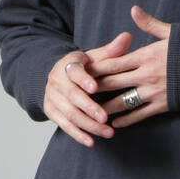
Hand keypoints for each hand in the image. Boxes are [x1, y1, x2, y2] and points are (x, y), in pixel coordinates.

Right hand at [42, 32, 132, 146]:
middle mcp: (56, 81)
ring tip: (107, 133)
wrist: (55, 77)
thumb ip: (110, 51)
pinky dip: (77, 134)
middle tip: (105, 117)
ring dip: (88, 125)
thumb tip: (128, 37)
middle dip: (89, 108)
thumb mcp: (94, 57)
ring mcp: (52, 98)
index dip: (84, 80)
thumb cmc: (82, 67)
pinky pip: (64, 125)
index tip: (95, 88)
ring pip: (69, 114)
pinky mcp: (51, 112)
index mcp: (67, 65)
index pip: (74, 72)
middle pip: (72, 97)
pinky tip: (91, 141)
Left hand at [80, 6, 171, 129]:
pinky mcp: (163, 105)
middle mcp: (146, 74)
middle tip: (76, 93)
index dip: (95, 67)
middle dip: (94, 88)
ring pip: (122, 101)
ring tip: (91, 112)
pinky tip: (115, 124)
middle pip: (113, 82)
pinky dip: (126, 120)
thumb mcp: (171, 32)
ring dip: (105, 108)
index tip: (80, 70)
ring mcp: (154, 91)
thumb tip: (134, 9)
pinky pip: (140, 114)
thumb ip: (149, 24)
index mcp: (146, 55)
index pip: (113, 61)